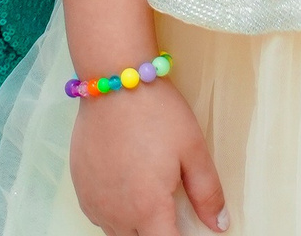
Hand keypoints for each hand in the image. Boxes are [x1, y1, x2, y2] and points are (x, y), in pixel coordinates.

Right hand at [68, 83, 226, 235]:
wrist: (114, 80)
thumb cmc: (156, 111)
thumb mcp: (192, 149)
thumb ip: (207, 193)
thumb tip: (220, 224)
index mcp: (148, 210)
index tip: (186, 229)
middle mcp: (118, 214)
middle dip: (157, 231)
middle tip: (168, 205)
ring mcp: (95, 202)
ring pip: (117, 233)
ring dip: (134, 225)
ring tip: (147, 194)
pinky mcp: (80, 188)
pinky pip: (99, 216)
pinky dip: (113, 212)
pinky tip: (124, 187)